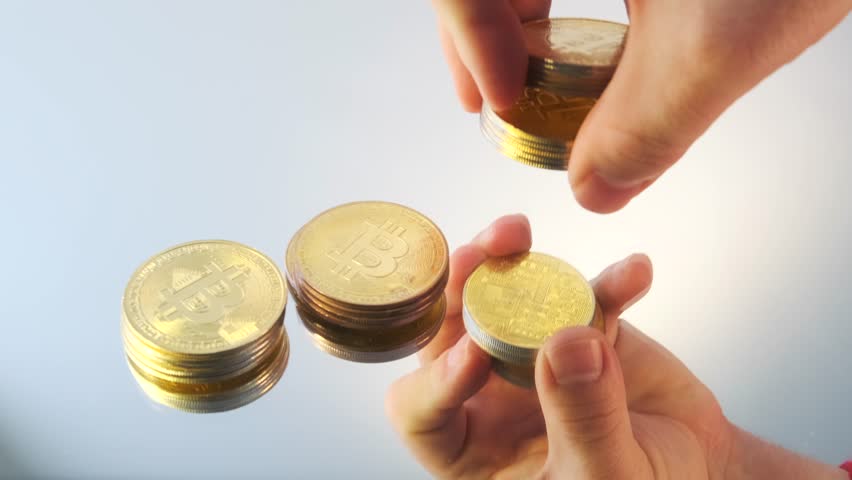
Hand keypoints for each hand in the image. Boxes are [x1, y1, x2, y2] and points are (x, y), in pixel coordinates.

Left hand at [385, 214, 846, 478]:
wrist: (695, 467)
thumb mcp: (604, 476)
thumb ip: (583, 419)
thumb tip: (566, 343)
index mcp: (472, 445)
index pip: (423, 410)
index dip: (437, 378)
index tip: (475, 355)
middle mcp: (489, 393)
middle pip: (453, 335)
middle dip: (457, 292)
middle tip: (474, 258)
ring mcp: (532, 355)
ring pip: (506, 301)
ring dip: (510, 264)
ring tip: (515, 234)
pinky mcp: (580, 328)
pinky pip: (587, 297)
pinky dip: (610, 283)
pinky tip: (633, 274)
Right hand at [431, 0, 850, 212]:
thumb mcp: (720, 42)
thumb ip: (647, 127)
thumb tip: (594, 187)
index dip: (467, 38)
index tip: (499, 103)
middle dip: (481, 43)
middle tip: (496, 106)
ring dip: (519, 31)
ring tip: (527, 88)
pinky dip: (560, 13)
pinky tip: (580, 52)